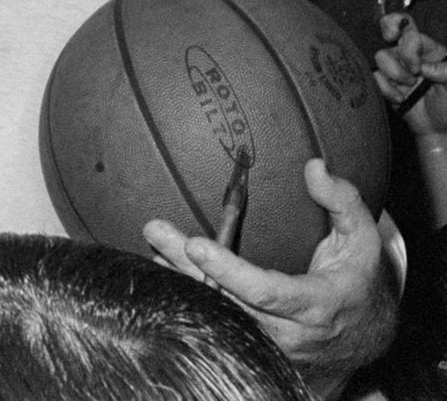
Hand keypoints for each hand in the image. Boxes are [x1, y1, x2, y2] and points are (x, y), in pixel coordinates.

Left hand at [144, 159, 393, 398]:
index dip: (228, 271)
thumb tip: (315, 166)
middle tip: (155, 230)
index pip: (266, 292)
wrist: (365, 334)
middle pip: (226, 303)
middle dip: (185, 267)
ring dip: (179, 283)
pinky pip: (215, 326)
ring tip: (151, 246)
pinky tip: (163, 272)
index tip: (195, 244)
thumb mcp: (363, 239)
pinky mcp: (254, 351)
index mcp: (316, 305)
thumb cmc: (358, 278)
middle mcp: (289, 333)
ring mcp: (269, 348)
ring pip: (215, 317)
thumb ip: (342, 201)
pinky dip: (188, 300)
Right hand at [375, 12, 446, 134]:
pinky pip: (374, 77)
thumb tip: (423, 67)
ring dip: (393, 73)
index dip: (410, 48)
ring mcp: (397, 68)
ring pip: (381, 56)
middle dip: (389, 28)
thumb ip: (446, 71)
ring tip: (408, 87)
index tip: (417, 68)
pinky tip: (399, 98)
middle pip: (392, 28)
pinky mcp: (385, 83)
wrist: (439, 129)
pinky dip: (385, 88)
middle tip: (390, 37)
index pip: (413, 33)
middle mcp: (412, 55)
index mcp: (432, 50)